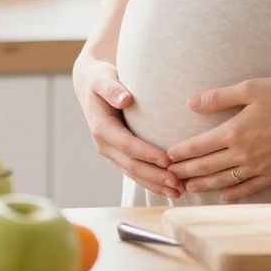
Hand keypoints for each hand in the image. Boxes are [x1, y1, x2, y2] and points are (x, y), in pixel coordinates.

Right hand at [71, 53, 181, 198]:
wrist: (91, 84)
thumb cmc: (100, 78)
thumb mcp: (103, 78)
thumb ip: (112, 89)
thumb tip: (125, 99)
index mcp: (102, 128)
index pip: (127, 145)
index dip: (147, 154)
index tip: (168, 160)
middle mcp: (105, 145)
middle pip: (132, 165)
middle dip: (155, 176)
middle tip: (179, 183)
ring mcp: (112, 152)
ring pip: (134, 174)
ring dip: (156, 184)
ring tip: (179, 191)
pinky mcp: (119, 155)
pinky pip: (135, 172)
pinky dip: (152, 182)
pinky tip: (169, 188)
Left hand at [165, 77, 270, 200]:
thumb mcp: (252, 88)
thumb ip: (219, 97)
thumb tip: (191, 102)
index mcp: (234, 132)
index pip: (198, 147)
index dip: (180, 153)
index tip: (166, 157)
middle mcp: (243, 155)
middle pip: (206, 167)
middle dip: (185, 172)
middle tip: (169, 177)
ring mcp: (260, 168)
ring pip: (224, 181)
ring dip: (203, 185)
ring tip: (188, 189)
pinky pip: (249, 188)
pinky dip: (233, 194)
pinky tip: (224, 196)